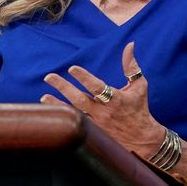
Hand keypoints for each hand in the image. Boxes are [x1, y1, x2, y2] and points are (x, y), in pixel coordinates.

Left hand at [41, 42, 164, 158]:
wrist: (143, 140)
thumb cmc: (140, 108)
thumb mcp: (139, 86)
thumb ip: (131, 66)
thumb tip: (129, 45)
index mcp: (116, 99)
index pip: (97, 87)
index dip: (84, 77)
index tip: (71, 68)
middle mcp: (105, 111)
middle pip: (81, 99)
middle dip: (64, 87)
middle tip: (49, 77)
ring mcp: (98, 124)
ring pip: (75, 113)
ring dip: (58, 104)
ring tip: (44, 97)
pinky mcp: (94, 133)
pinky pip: (76, 125)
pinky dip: (64, 119)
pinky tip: (52, 114)